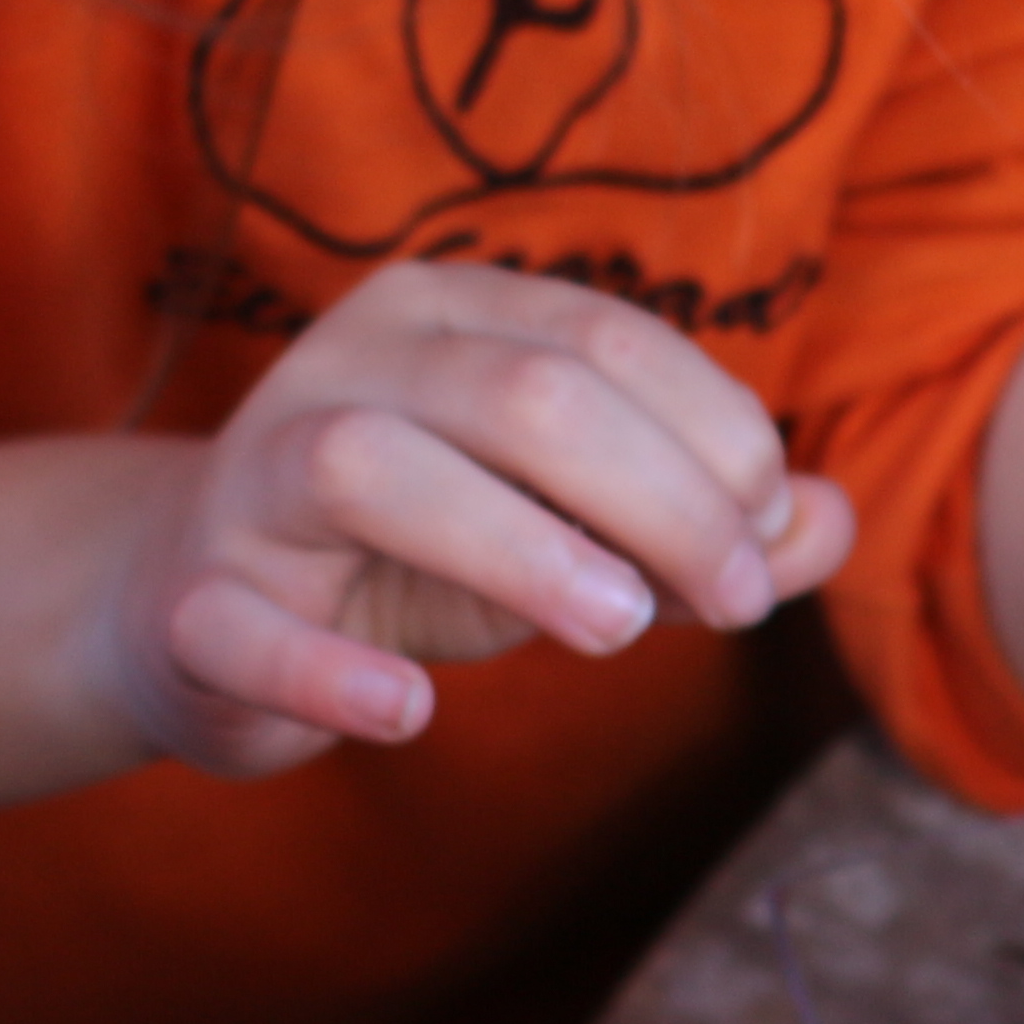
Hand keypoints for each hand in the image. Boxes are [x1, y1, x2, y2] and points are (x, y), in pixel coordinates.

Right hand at [88, 261, 854, 774]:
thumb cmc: (424, 552)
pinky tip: (410, 711)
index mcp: (452, 312)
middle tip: (733, 603)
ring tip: (620, 630)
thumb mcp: (578, 527)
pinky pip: (240, 624)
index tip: (768, 541)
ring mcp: (255, 476)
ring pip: (372, 464)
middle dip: (658, 497)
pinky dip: (327, 673)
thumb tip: (832, 522)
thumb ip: (708, 524)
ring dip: (518, 548)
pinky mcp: (192, 601)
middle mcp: (349, 362)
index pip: (607, 340)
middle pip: (521, 391)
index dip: (714, 437)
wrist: (203, 612)